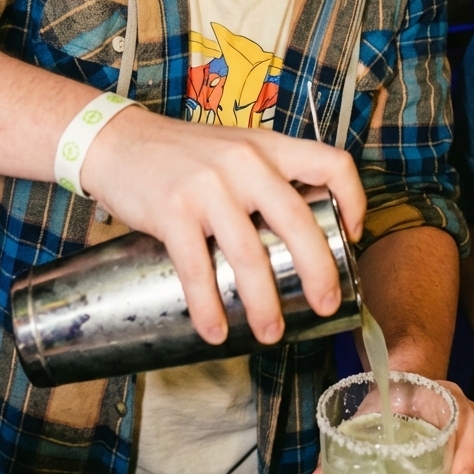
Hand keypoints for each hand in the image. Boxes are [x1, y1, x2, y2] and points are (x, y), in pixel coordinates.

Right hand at [82, 108, 365, 346]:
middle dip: (319, 272)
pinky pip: (197, 269)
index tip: (354, 237)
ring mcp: (208, 187)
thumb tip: (299, 237)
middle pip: (298, 222)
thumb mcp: (236, 149)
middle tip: (325, 304)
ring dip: (264, 303)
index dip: (354, 201)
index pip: (331, 163)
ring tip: (270, 332)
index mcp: (268, 147)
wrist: (118, 141)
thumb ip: (266, 179)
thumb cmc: (182, 155)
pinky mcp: (172, 210)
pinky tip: (215, 330)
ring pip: (250, 254)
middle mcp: (245, 163)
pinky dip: (209, 307)